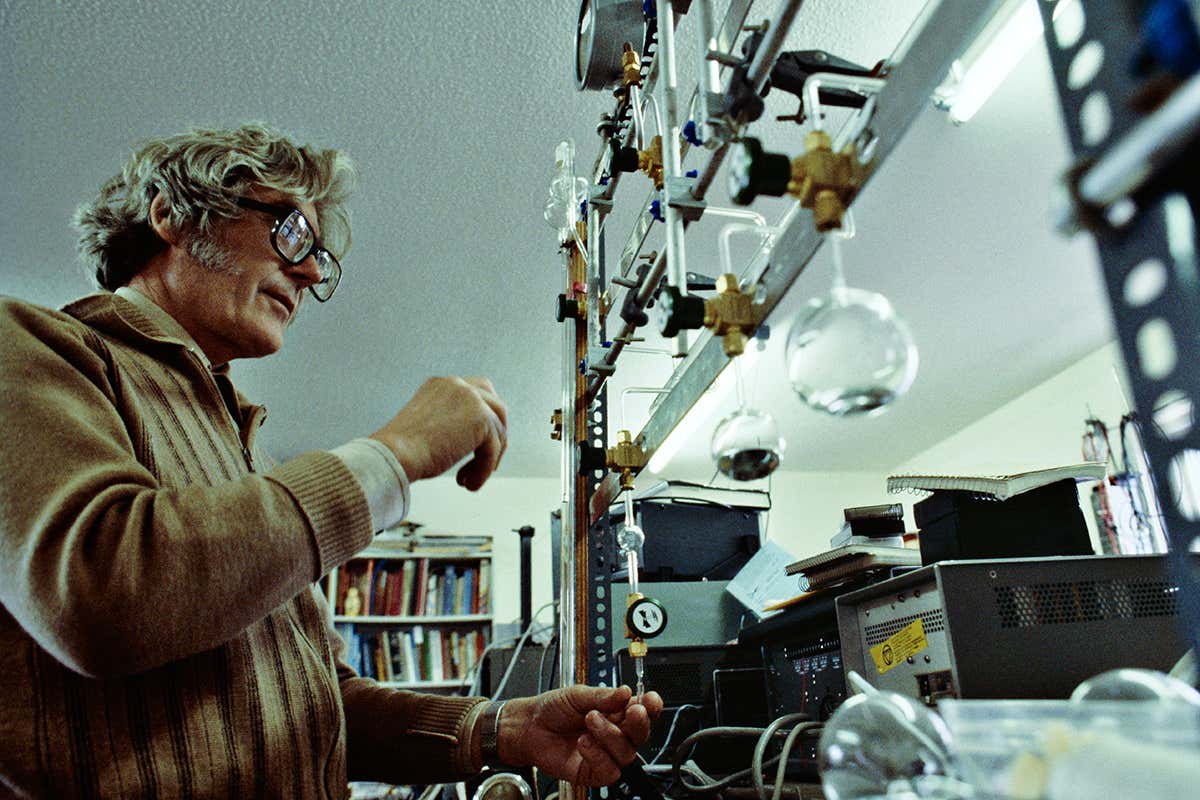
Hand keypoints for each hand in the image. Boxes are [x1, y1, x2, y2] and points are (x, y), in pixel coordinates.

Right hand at [369, 376, 506, 489]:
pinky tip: (468, 485)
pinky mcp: (481, 418)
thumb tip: (475, 439)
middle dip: (496, 435)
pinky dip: (483, 470)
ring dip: (488, 459)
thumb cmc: (402, 451)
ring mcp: (472, 399)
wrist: (393, 455)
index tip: (477, 446)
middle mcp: (458, 385)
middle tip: (486, 462)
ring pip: (497, 431)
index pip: (478, 392)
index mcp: (442, 384)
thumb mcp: (428, 428)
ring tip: (469, 480)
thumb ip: (451, 424)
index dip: (484, 419)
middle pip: (496, 405)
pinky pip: (493, 449)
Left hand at [495, 685, 662, 785]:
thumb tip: (626, 692)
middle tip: (630, 710)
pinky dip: (598, 755)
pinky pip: (610, 770)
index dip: (651, 706)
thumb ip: (603, 696)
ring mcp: (606, 753)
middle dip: (638, 722)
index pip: (643, 711)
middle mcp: (615, 733)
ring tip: (590, 720)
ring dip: (610, 735)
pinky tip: (583, 742)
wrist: (529, 726)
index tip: (650, 700)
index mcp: (616, 711)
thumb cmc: (553, 709)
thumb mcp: (579, 695)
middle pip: (641, 733)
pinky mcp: (594, 772)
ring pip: (627, 752)